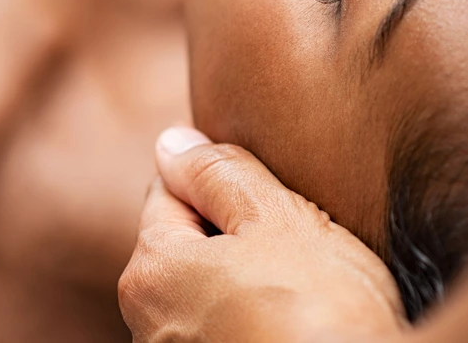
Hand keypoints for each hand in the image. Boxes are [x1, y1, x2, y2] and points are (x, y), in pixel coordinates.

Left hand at [118, 127, 406, 342]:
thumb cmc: (319, 310)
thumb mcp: (276, 218)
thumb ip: (219, 172)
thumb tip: (172, 143)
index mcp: (152, 270)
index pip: (170, 191)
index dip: (223, 182)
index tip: (271, 198)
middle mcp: (148, 325)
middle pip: (188, 247)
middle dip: (234, 236)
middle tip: (296, 244)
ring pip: (211, 293)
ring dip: (247, 284)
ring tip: (304, 293)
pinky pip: (229, 330)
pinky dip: (257, 323)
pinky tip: (298, 326)